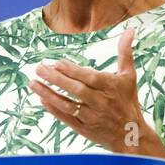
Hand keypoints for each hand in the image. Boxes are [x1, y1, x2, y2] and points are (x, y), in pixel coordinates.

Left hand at [29, 28, 164, 157]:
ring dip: (49, 94)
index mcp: (111, 87)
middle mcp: (101, 102)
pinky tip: (42, 98)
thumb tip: (129, 30)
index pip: (90, 78)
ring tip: (33, 83)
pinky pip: (66, 118)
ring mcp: (91, 117)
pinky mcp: (84, 129)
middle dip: (56, 79)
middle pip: (77, 90)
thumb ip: (125, 53)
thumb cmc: (128, 101)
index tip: (57, 63)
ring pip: (68, 105)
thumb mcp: (129, 76)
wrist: (131, 134)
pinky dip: (54, 109)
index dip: (73, 71)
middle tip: (39, 68)